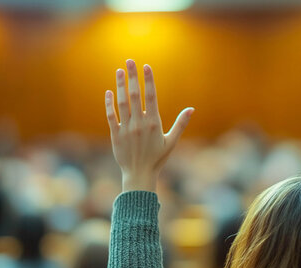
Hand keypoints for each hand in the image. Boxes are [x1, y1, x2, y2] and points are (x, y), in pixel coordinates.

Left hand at [105, 59, 193, 192]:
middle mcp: (139, 124)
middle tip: (129, 60)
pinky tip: (109, 91)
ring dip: (120, 85)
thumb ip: (180, 124)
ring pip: (122, 102)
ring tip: (119, 71)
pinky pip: (111, 116)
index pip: (151, 96)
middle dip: (132, 76)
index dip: (148, 80)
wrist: (139, 174)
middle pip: (135, 95)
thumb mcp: (171, 142)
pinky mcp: (116, 135)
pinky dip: (109, 103)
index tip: (146, 66)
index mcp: (154, 123)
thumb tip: (191, 109)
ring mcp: (126, 128)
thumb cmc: (157, 158)